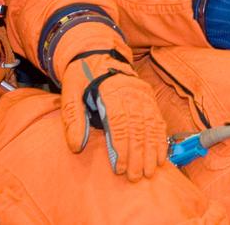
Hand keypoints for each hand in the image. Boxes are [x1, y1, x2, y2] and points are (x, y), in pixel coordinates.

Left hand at [60, 51, 167, 181]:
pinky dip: (160, 140)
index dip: (121, 148)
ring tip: (149, 172)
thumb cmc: (82, 75)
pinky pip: (158, 120)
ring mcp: (143, 94)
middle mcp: (132, 92)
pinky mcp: (149, 97)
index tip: (119, 168)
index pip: (120, 123)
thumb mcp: (70, 91)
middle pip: (138, 127)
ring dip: (151, 151)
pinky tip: (159, 157)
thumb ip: (72, 118)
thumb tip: (76, 146)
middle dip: (138, 155)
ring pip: (151, 125)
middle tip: (135, 177)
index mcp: (112, 90)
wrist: (97, 52)